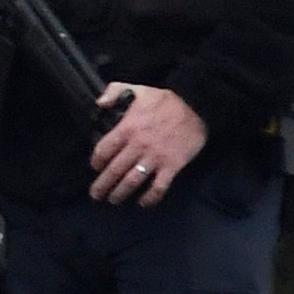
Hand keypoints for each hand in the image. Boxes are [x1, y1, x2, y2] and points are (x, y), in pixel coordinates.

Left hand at [87, 84, 207, 205]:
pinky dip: (150, 198)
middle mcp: (138, 146)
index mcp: (127, 128)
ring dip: (120, 193)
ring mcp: (155, 158)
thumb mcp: (138, 89)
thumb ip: (114, 91)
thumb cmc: (166, 100)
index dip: (96, 161)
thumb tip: (99, 104)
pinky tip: (143, 203)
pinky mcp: (172, 166)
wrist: (198, 106)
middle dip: (102, 185)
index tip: (95, 167)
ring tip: (113, 200)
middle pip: (114, 170)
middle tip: (95, 194)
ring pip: (132, 181)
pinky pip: (159, 187)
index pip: (103, 150)